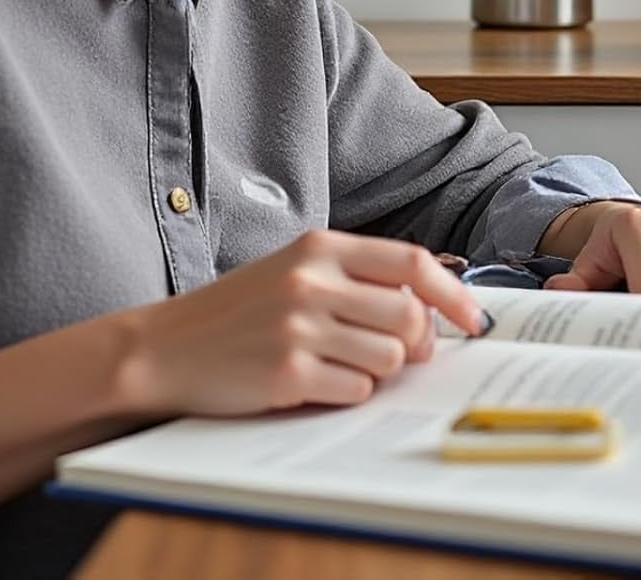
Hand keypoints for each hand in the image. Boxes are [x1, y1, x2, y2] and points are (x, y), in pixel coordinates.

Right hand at [115, 229, 486, 417]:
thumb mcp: (294, 271)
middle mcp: (312, 280)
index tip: (475, 319)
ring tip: (339, 365)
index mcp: (319, 247)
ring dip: (377, 371)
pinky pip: (355, 391)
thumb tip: (431, 311)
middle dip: (416, 343)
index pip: (410, 262)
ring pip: (389, 358)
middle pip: (409, 316)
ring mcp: (299, 326)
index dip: (453, 294)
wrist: (165, 347)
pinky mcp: (287, 372)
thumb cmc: (239, 312)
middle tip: (398, 354)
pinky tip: (314, 382)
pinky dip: (346, 394)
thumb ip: (355, 279)